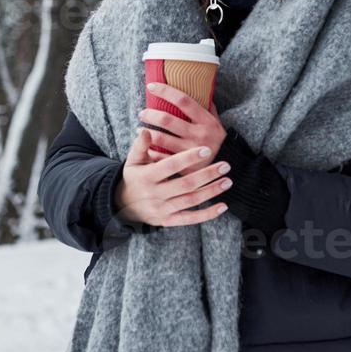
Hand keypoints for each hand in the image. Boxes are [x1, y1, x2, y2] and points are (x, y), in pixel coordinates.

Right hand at [115, 124, 233, 227]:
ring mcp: (162, 210)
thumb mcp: (132, 160)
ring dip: (211, 191)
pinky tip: (223, 206)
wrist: (122, 205)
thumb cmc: (133, 177)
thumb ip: (140, 146)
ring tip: (228, 181)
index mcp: (146, 177)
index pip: (170, 166)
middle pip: (186, 184)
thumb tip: (146, 130)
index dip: (189, 158)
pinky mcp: (168, 221)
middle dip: (208, 174)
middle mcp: (154, 195)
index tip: (207, 149)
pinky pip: (190, 219)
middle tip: (226, 165)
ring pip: (191, 201)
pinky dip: (208, 214)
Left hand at [138, 83, 227, 165]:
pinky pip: (162, 157)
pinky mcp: (185, 166)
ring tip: (140, 129)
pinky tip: (145, 147)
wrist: (228, 165)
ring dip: (147, 133)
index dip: (165, 91)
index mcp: (206, 121)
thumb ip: (207, 108)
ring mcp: (190, 151)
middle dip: (150, 114)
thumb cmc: (219, 140)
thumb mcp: (217, 122)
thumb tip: (200, 89)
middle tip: (142, 113)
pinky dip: (151, 152)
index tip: (151, 86)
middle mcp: (198, 134)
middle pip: (167, 120)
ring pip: (161, 139)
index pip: (183, 100)